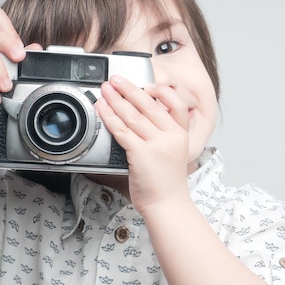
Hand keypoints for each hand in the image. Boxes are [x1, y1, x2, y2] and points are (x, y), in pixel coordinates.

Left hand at [95, 75, 190, 212]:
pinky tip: (102, 109)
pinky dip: (109, 117)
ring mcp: (156, 144)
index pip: (176, 104)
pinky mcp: (140, 153)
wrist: (167, 205)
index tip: (147, 86)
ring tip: (105, 90)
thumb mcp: (175, 153)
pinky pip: (122, 130)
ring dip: (116, 99)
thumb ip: (163, 134)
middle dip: (130, 89)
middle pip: (150, 105)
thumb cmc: (167, 183)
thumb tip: (141, 116)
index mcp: (181, 134)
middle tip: (116, 80)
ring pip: (133, 115)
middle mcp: (171, 136)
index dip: (161, 91)